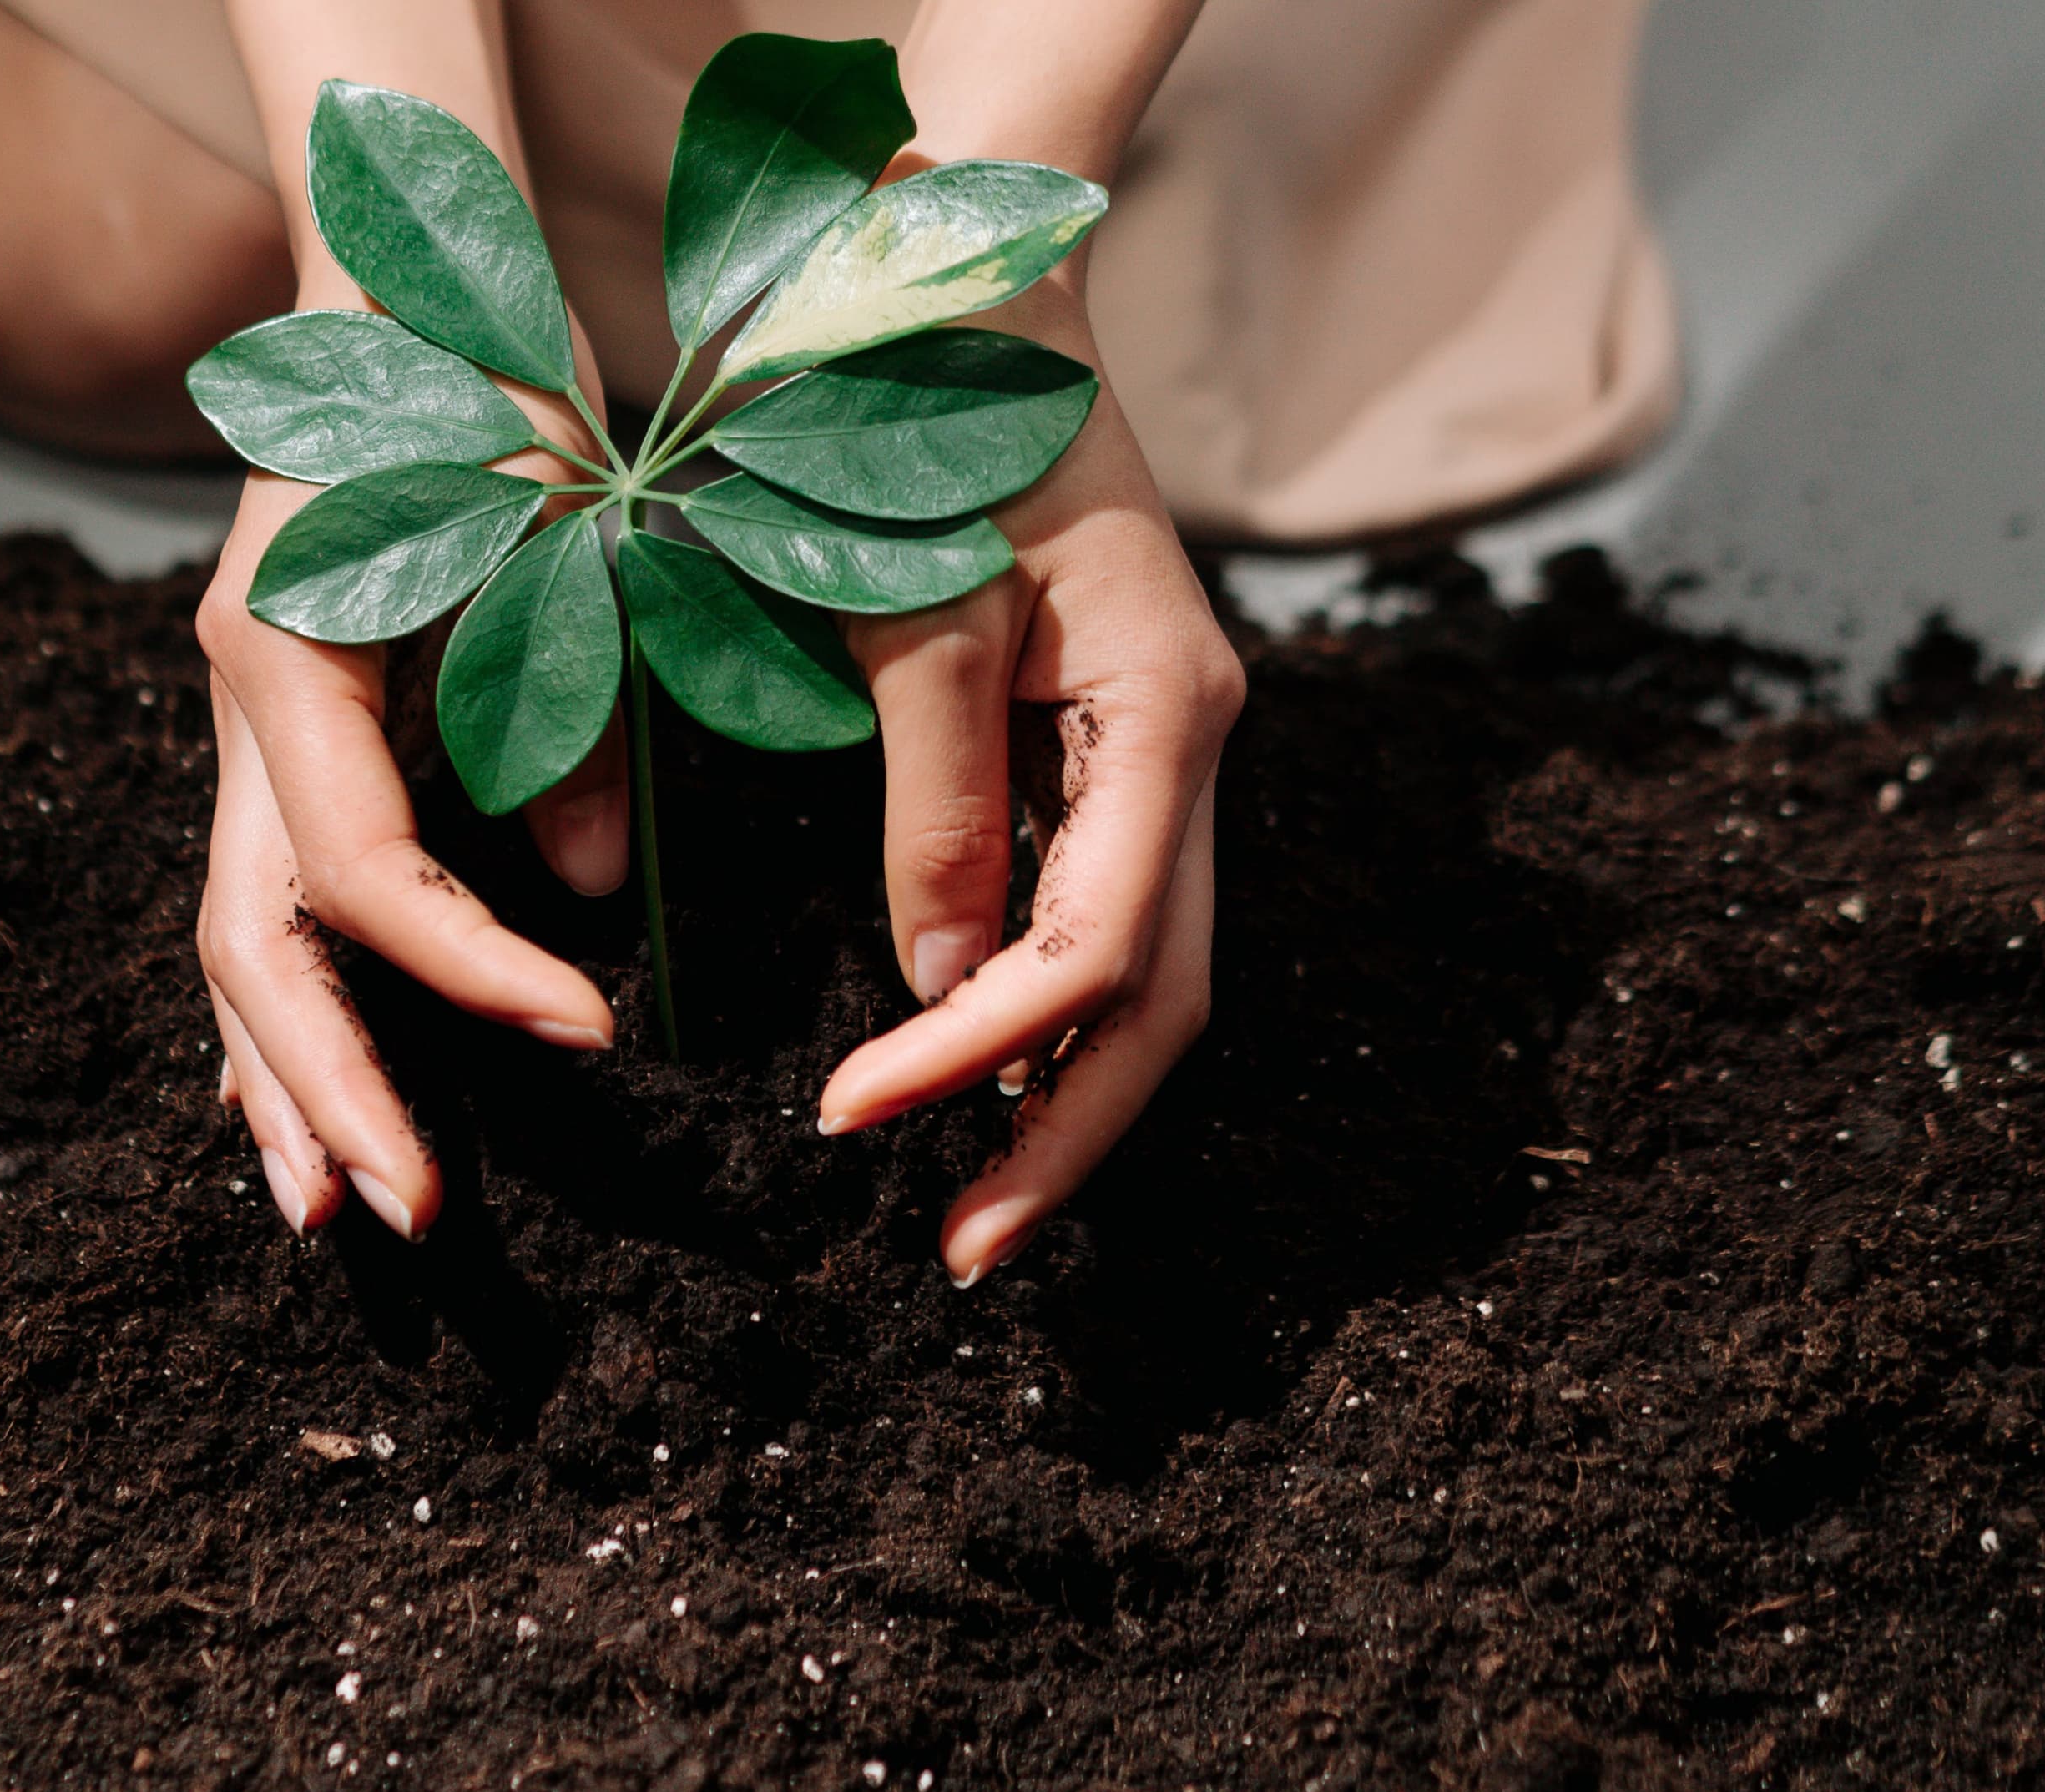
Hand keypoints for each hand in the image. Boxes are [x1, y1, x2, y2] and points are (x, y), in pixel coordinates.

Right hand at [194, 373, 625, 1239]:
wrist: (398, 287)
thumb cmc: (485, 388)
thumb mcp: (553, 537)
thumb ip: (569, 709)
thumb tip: (595, 893)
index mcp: (289, 653)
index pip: (364, 873)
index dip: (470, 973)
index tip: (591, 1035)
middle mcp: (240, 706)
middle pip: (253, 945)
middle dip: (331, 1090)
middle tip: (411, 1215)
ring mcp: (241, 729)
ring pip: (234, 946)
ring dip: (282, 1086)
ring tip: (333, 1214)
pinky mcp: (275, 741)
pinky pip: (263, 905)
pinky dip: (287, 1015)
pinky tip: (306, 1108)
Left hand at [817, 288, 1244, 1285]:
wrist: (966, 285)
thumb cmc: (931, 415)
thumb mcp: (920, 603)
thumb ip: (935, 795)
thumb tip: (937, 987)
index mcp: (1169, 707)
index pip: (1099, 947)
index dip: (980, 1056)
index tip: (851, 1118)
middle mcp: (1193, 746)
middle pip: (1163, 998)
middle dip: (1064, 1135)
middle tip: (961, 1253)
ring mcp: (1161, 750)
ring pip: (1147, 970)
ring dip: (1060, 1093)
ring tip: (969, 1198)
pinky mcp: (1110, 746)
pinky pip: (1102, 912)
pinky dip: (1040, 1010)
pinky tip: (973, 1071)